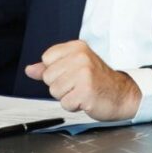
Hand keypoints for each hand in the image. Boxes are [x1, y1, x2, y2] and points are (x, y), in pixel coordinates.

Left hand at [25, 40, 140, 120]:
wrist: (121, 94)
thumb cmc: (96, 80)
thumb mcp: (74, 67)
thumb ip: (50, 67)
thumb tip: (29, 70)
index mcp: (77, 47)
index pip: (47, 58)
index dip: (55, 71)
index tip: (72, 72)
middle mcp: (81, 57)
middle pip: (48, 76)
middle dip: (60, 85)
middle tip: (78, 84)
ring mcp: (84, 73)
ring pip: (54, 91)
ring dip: (67, 96)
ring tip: (82, 91)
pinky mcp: (86, 91)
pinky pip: (65, 103)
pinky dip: (74, 105)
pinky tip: (86, 99)